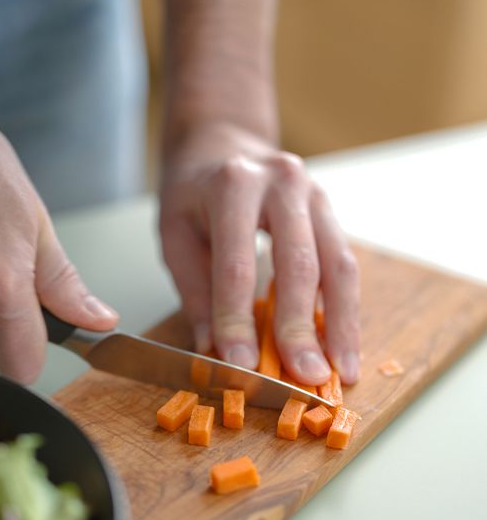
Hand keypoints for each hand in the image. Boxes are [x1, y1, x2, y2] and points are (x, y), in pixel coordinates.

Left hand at [159, 122, 359, 384]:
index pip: (236, 264)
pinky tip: (343, 347)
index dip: (238, 319)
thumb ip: (194, 292)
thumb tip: (213, 352)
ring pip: (337, 266)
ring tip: (339, 372)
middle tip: (304, 377)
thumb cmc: (193, 193)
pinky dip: (346, 311)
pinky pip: (345, 265)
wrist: (221, 142)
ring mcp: (315, 194)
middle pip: (298, 264)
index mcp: (233, 185)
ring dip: (341, 325)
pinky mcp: (331, 211)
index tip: (240, 365)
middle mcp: (282, 183)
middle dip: (300, 327)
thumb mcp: (175, 234)